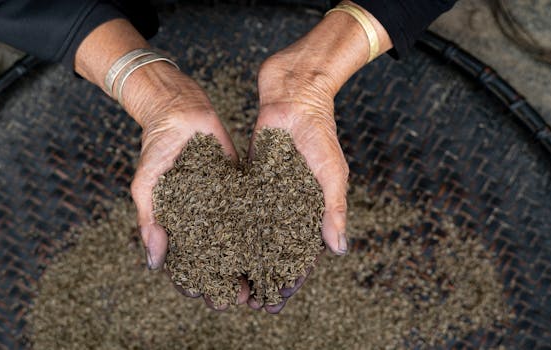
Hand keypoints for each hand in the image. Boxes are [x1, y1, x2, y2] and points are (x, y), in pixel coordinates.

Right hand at [74, 19, 249, 309]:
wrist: (181, 110)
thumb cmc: (156, 147)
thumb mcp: (146, 185)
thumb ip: (150, 221)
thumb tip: (154, 263)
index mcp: (179, 223)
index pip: (187, 261)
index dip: (197, 282)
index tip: (209, 299)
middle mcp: (204, 218)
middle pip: (218, 257)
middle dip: (229, 280)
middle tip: (243, 299)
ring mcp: (224, 204)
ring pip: (239, 239)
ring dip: (250, 262)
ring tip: (264, 282)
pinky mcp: (242, 187)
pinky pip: (255, 210)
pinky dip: (266, 229)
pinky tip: (279, 244)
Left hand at [247, 53, 348, 313]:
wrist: (294, 93)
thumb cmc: (320, 131)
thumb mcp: (332, 173)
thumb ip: (334, 210)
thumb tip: (338, 250)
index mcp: (311, 209)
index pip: (301, 253)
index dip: (290, 278)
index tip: (276, 302)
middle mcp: (287, 205)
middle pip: (273, 250)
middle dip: (261, 276)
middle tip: (245, 301)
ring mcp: (266, 193)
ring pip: (253, 233)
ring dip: (241, 258)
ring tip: (226, 281)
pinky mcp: (248, 178)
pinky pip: (237, 206)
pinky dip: (227, 226)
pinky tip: (212, 244)